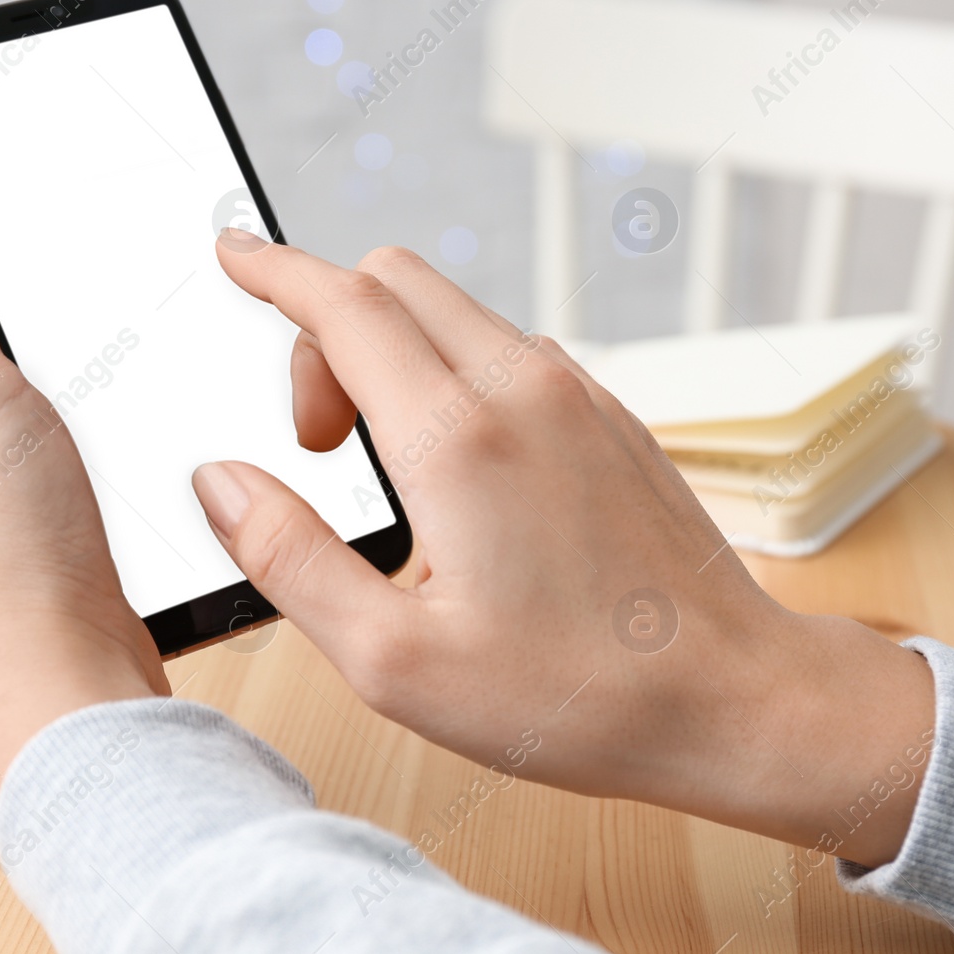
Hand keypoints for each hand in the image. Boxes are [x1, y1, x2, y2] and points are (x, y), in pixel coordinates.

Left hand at [0, 216, 166, 807]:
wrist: (62, 674)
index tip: (57, 243)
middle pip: (13, 343)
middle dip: (62, 330)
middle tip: (103, 327)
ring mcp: (5, 488)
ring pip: (65, 397)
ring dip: (102, 390)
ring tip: (120, 402)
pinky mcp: (63, 523)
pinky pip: (99, 451)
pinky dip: (125, 441)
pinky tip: (139, 451)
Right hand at [194, 232, 933, 865]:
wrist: (733, 697)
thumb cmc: (577, 696)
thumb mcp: (395, 660)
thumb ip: (288, 557)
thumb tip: (221, 482)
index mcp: (457, 439)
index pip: (342, 304)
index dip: (272, 269)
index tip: (233, 256)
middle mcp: (524, 390)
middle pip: (395, 280)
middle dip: (327, 328)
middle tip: (317, 440)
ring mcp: (580, 395)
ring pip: (455, 313)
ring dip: (396, 353)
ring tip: (395, 475)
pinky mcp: (613, 417)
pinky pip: (511, 352)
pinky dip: (457, 374)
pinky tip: (465, 476)